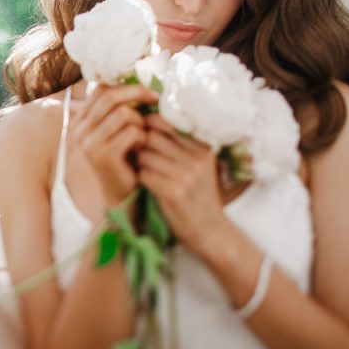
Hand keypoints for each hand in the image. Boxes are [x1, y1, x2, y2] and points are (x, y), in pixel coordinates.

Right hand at [70, 84, 157, 206]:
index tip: (147, 89)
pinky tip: (142, 148)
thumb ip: (117, 108)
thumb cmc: (123, 158)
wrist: (119, 193)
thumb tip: (141, 77)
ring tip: (143, 135)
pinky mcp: (104, 156)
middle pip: (111, 96)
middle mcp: (79, 130)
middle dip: (137, 94)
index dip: (125, 85)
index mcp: (80, 120)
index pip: (100, 89)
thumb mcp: (116, 130)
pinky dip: (143, 137)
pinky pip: (132, 132)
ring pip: (124, 113)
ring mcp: (89, 143)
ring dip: (141, 122)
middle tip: (156, 99)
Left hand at [136, 114, 227, 253]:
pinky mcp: (173, 192)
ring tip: (144, 170)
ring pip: (145, 155)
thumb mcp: (198, 165)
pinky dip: (140, 178)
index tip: (143, 134)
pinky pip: (144, 174)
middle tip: (139, 154)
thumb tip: (147, 117)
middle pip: (151, 136)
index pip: (165, 122)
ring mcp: (185, 175)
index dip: (148, 126)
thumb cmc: (198, 195)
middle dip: (140, 144)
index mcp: (203, 147)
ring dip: (139, 163)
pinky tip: (147, 184)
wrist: (210, 231)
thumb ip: (180, 144)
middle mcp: (196, 158)